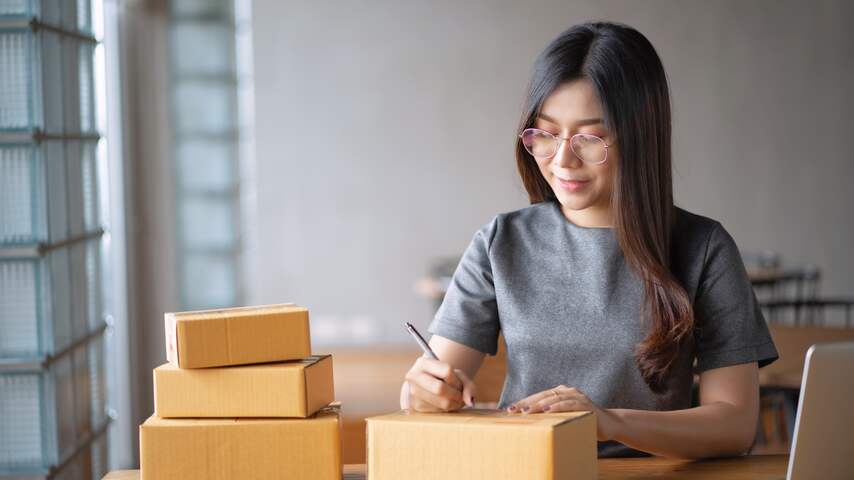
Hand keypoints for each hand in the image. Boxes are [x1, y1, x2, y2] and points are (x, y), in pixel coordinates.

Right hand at [402, 356, 475, 411]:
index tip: (457, 382)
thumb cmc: (445, 378)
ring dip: (455, 403)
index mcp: (422, 363)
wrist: (428, 383)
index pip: (447, 371)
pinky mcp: (416, 407)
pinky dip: (449, 409)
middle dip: (456, 394)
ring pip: (442, 403)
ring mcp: (413, 393)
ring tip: (455, 398)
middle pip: (440, 389)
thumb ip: (468, 385)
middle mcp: (413, 377)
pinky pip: (440, 411)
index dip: (457, 379)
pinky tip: (446, 403)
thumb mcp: (458, 375)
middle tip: (459, 394)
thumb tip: (470, 402)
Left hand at [506, 384, 621, 440]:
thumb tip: (529, 420)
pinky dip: (558, 407)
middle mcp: (568, 391)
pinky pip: (570, 404)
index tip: (510, 409)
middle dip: (526, 403)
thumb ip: (551, 415)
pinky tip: (548, 411)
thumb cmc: (584, 421)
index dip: (524, 401)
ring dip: (539, 405)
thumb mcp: (565, 417)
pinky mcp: (586, 405)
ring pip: (554, 399)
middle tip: (513, 410)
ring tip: (526, 412)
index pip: (539, 396)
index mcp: (561, 392)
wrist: (609, 424)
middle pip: (543, 396)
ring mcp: (578, 396)